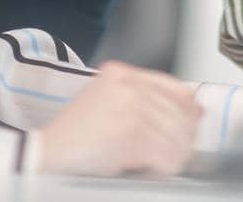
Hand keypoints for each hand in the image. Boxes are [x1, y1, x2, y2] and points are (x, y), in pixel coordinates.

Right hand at [35, 60, 200, 177]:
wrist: (47, 153)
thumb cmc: (76, 133)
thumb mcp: (108, 100)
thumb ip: (144, 98)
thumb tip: (193, 108)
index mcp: (122, 73)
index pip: (174, 86)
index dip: (189, 107)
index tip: (195, 120)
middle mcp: (128, 85)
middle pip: (179, 113)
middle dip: (183, 137)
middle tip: (176, 151)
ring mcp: (129, 108)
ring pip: (175, 136)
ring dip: (174, 155)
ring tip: (163, 162)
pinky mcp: (129, 135)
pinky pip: (164, 154)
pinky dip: (164, 167)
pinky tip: (153, 169)